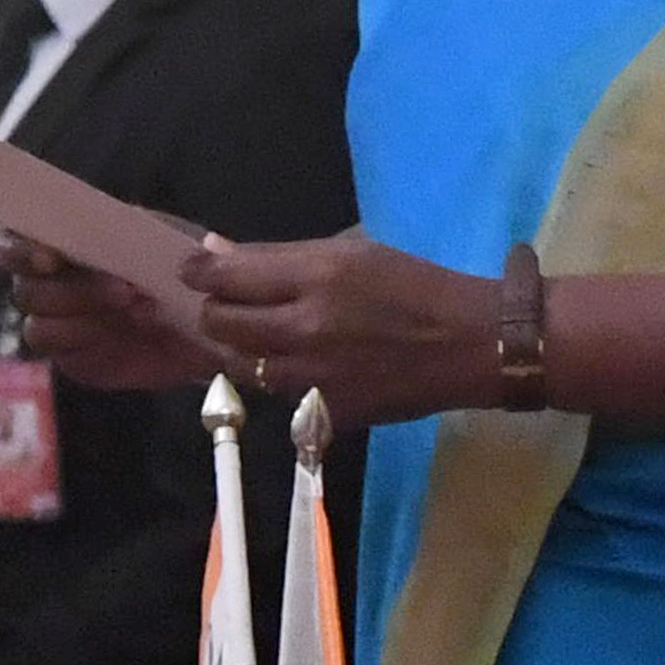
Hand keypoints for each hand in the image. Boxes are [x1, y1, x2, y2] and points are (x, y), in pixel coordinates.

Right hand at [0, 235, 221, 390]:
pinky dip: (83, 339)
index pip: (12, 236)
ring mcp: (58, 320)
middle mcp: (50, 279)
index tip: (50, 257)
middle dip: (71, 288)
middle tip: (125, 288)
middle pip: (24, 287)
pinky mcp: (71, 354)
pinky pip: (55, 348)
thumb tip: (177, 237)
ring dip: (82, 313)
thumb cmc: (185, 270)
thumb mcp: (182, 243)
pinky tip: (117, 334)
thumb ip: (167, 236)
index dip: (19, 247)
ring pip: (37, 322)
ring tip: (135, 306)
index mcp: (65, 237)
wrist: (205, 325)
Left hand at [172, 230, 500, 430]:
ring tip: (259, 338)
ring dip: (241, 350)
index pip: (226, 276)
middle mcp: (306, 326)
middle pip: (222, 324)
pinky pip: (277, 395)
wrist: (472, 345)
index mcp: (318, 274)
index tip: (193, 271)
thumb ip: (282, 257)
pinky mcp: (323, 412)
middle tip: (228, 306)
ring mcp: (312, 375)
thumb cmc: (418, 286)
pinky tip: (297, 367)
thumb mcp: (355, 252)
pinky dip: (278, 380)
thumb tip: (218, 252)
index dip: (200, 272)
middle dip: (216, 311)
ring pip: (241, 366)